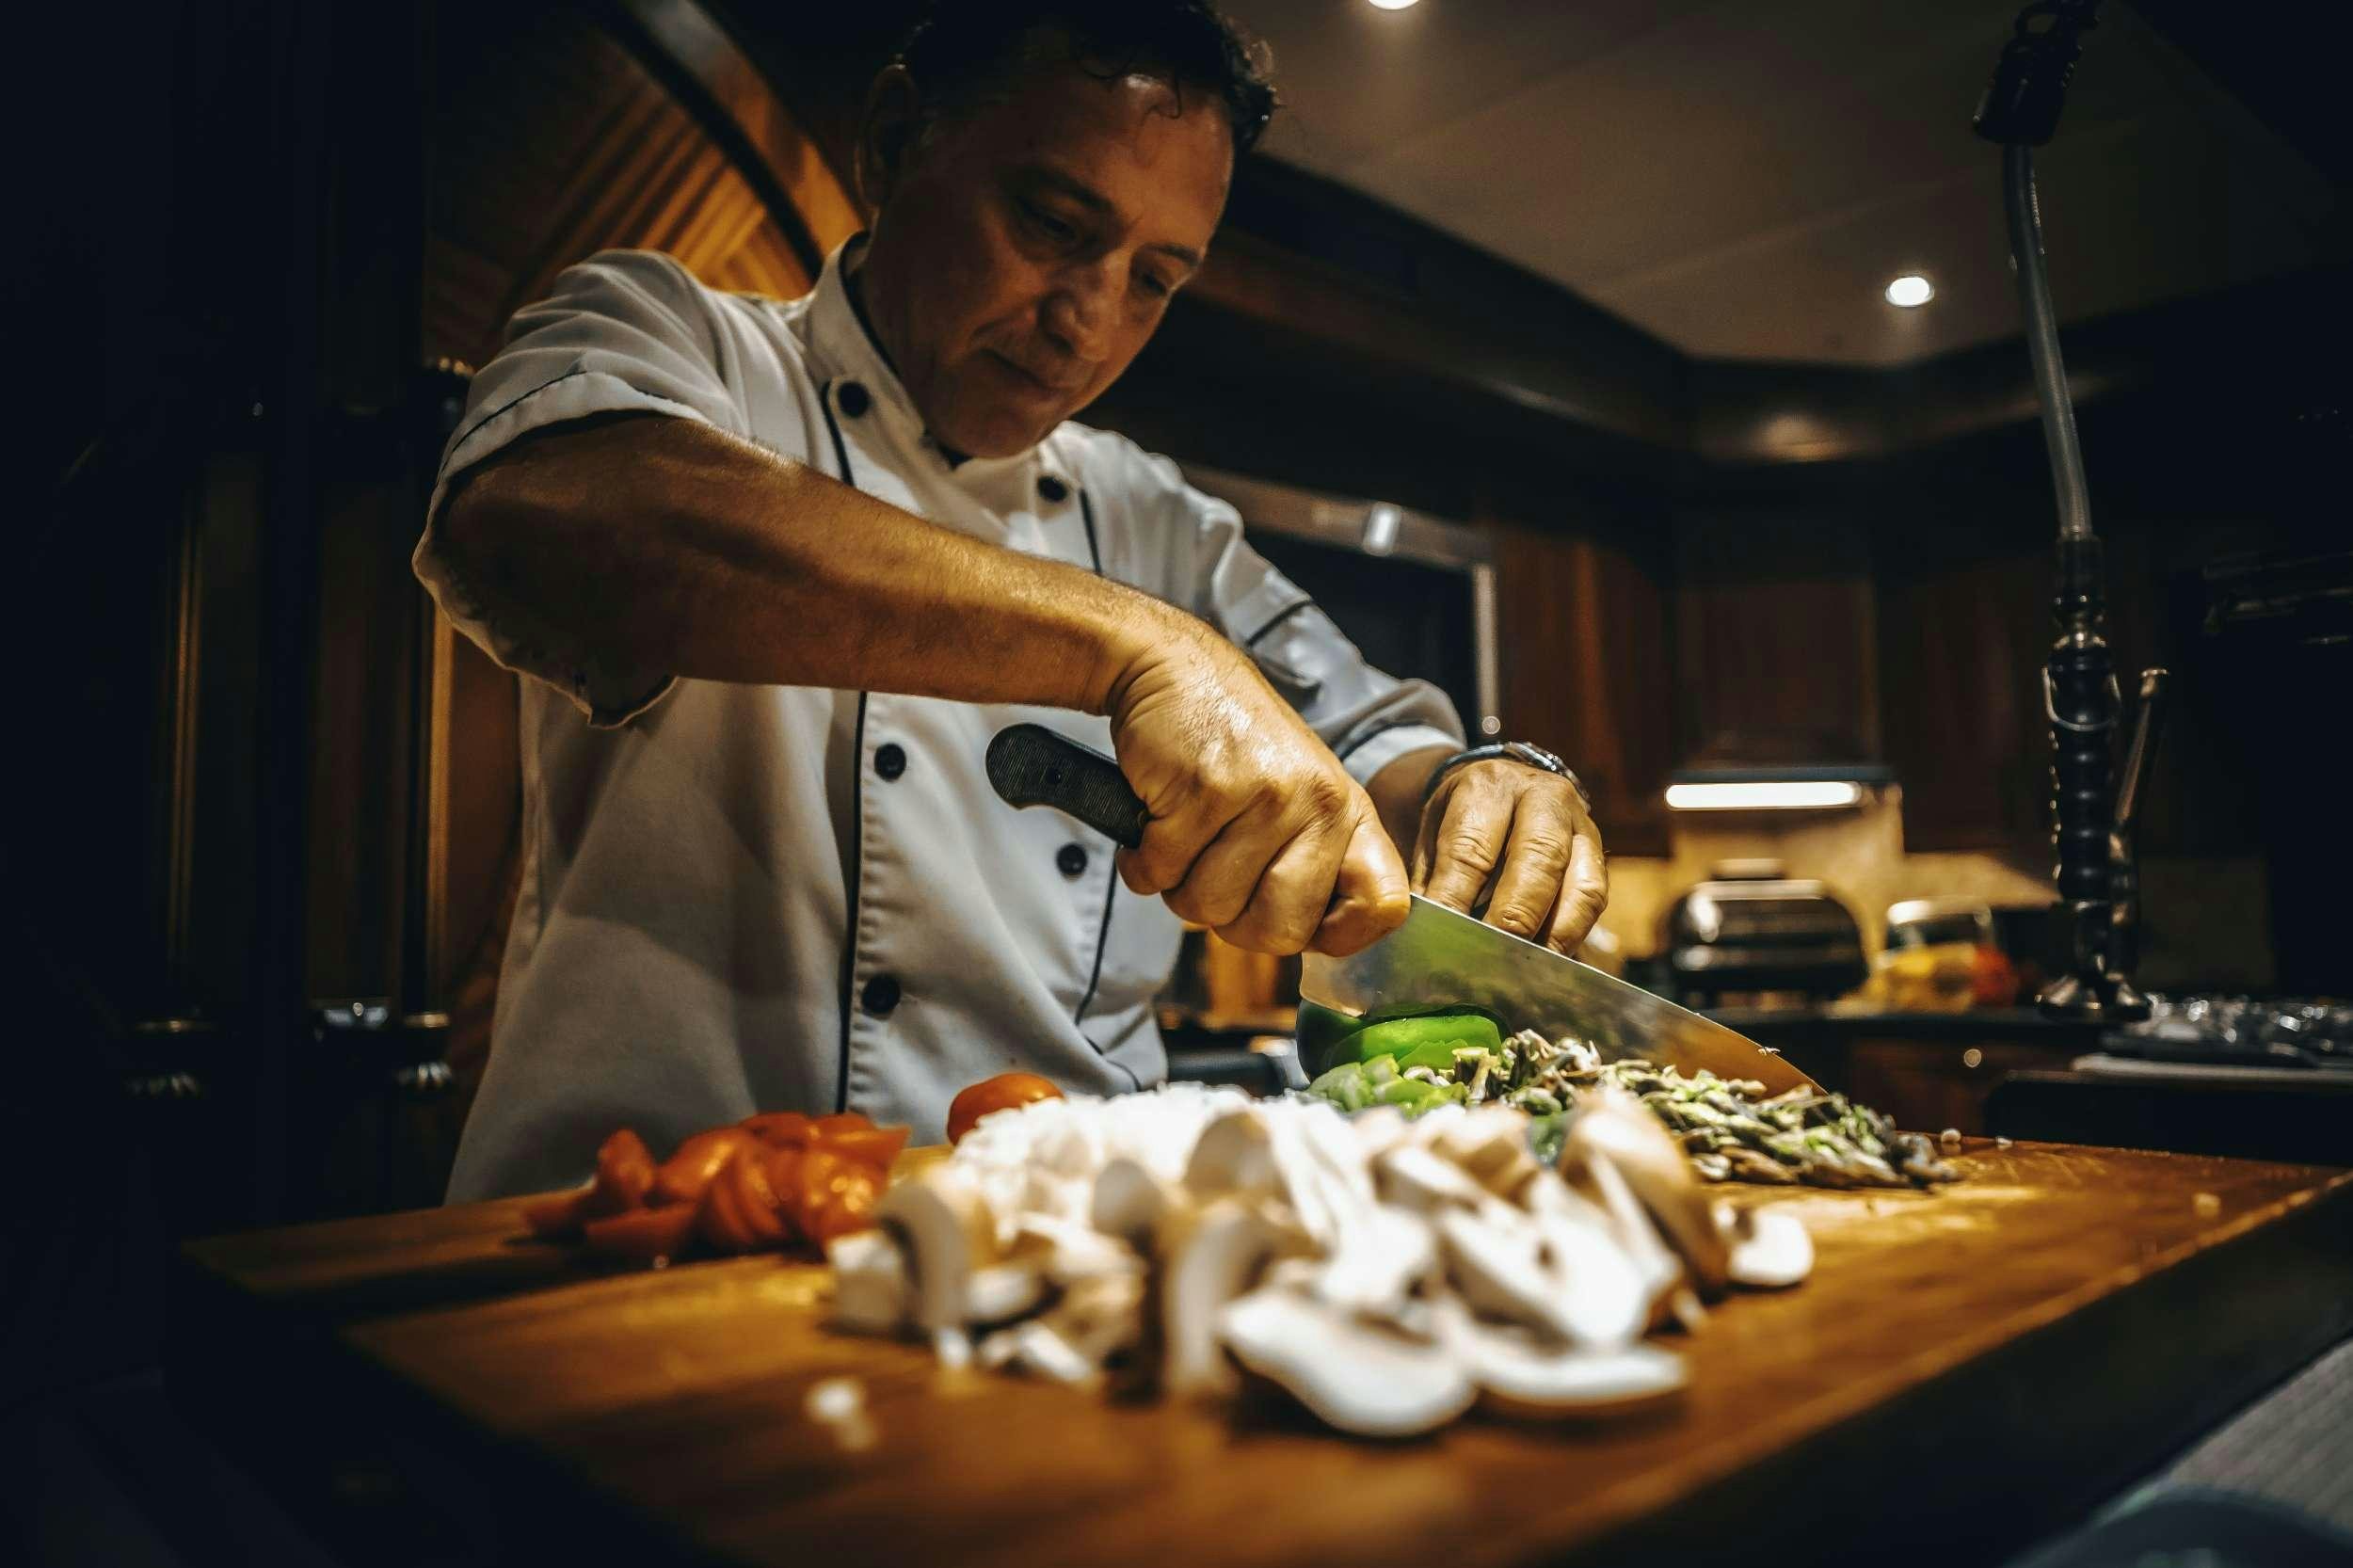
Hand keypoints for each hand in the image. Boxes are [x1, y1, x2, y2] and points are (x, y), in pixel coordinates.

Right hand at [1101, 610, 1408, 956]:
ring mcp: (1265, 796)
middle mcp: (1321, 805)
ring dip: (1178, 884)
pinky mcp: (1206, 789)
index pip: (1384, 908)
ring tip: (1184, 833)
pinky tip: (1155, 817)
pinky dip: (1143, 861)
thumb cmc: (1231, 746)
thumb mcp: (1298, 794)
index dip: (1336, 936)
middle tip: (1213, 871)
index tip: (1295, 919)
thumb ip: (1315, 863)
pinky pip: (1162, 874)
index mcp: (1350, 814)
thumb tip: (1314, 942)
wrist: (1173, 669)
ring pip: (1209, 908)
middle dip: (1230, 919)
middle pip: (1277, 933)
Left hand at [1413, 759, 1606, 953]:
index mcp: (1488, 786)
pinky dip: (1570, 935)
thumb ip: (1431, 884)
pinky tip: (1546, 961)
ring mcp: (1579, 823)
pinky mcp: (1598, 853)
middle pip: (1538, 859)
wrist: (1502, 788)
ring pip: (1580, 883)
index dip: (1457, 898)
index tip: (1444, 939)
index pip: (1471, 848)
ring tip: (1526, 970)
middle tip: (1493, 959)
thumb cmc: (1459, 823)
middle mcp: (1543, 796)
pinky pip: (1594, 898)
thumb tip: (1423, 940)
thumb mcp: (1432, 838)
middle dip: (1515, 915)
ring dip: (1553, 934)